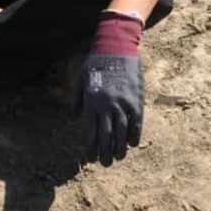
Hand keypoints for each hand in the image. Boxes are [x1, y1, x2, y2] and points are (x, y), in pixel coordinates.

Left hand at [76, 11, 143, 165]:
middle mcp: (107, 105)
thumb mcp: (81, 79)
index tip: (90, 158)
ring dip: (120, 148)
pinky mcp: (136, 100)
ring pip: (122, 132)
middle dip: (105, 152)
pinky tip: (133, 144)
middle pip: (106, 136)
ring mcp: (123, 103)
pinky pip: (136, 122)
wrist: (117, 47)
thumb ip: (78, 100)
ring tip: (118, 157)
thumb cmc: (96, 63)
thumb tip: (74, 119)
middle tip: (105, 163)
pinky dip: (135, 135)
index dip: (90, 147)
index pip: (90, 131)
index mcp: (92, 102)